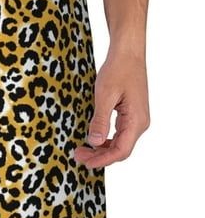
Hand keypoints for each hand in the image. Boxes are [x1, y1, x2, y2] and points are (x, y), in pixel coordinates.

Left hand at [73, 52, 149, 168]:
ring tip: (82, 149)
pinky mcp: (131, 114)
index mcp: (136, 121)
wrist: (128, 53)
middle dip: (99, 155)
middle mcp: (140, 123)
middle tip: (77, 155)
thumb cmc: (118, 70)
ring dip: (101, 148)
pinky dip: (105, 139)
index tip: (86, 163)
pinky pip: (119, 133)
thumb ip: (100, 120)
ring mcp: (136, 119)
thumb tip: (94, 141)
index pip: (121, 150)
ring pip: (119, 142)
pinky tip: (93, 139)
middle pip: (120, 149)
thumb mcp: (105, 95)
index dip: (103, 160)